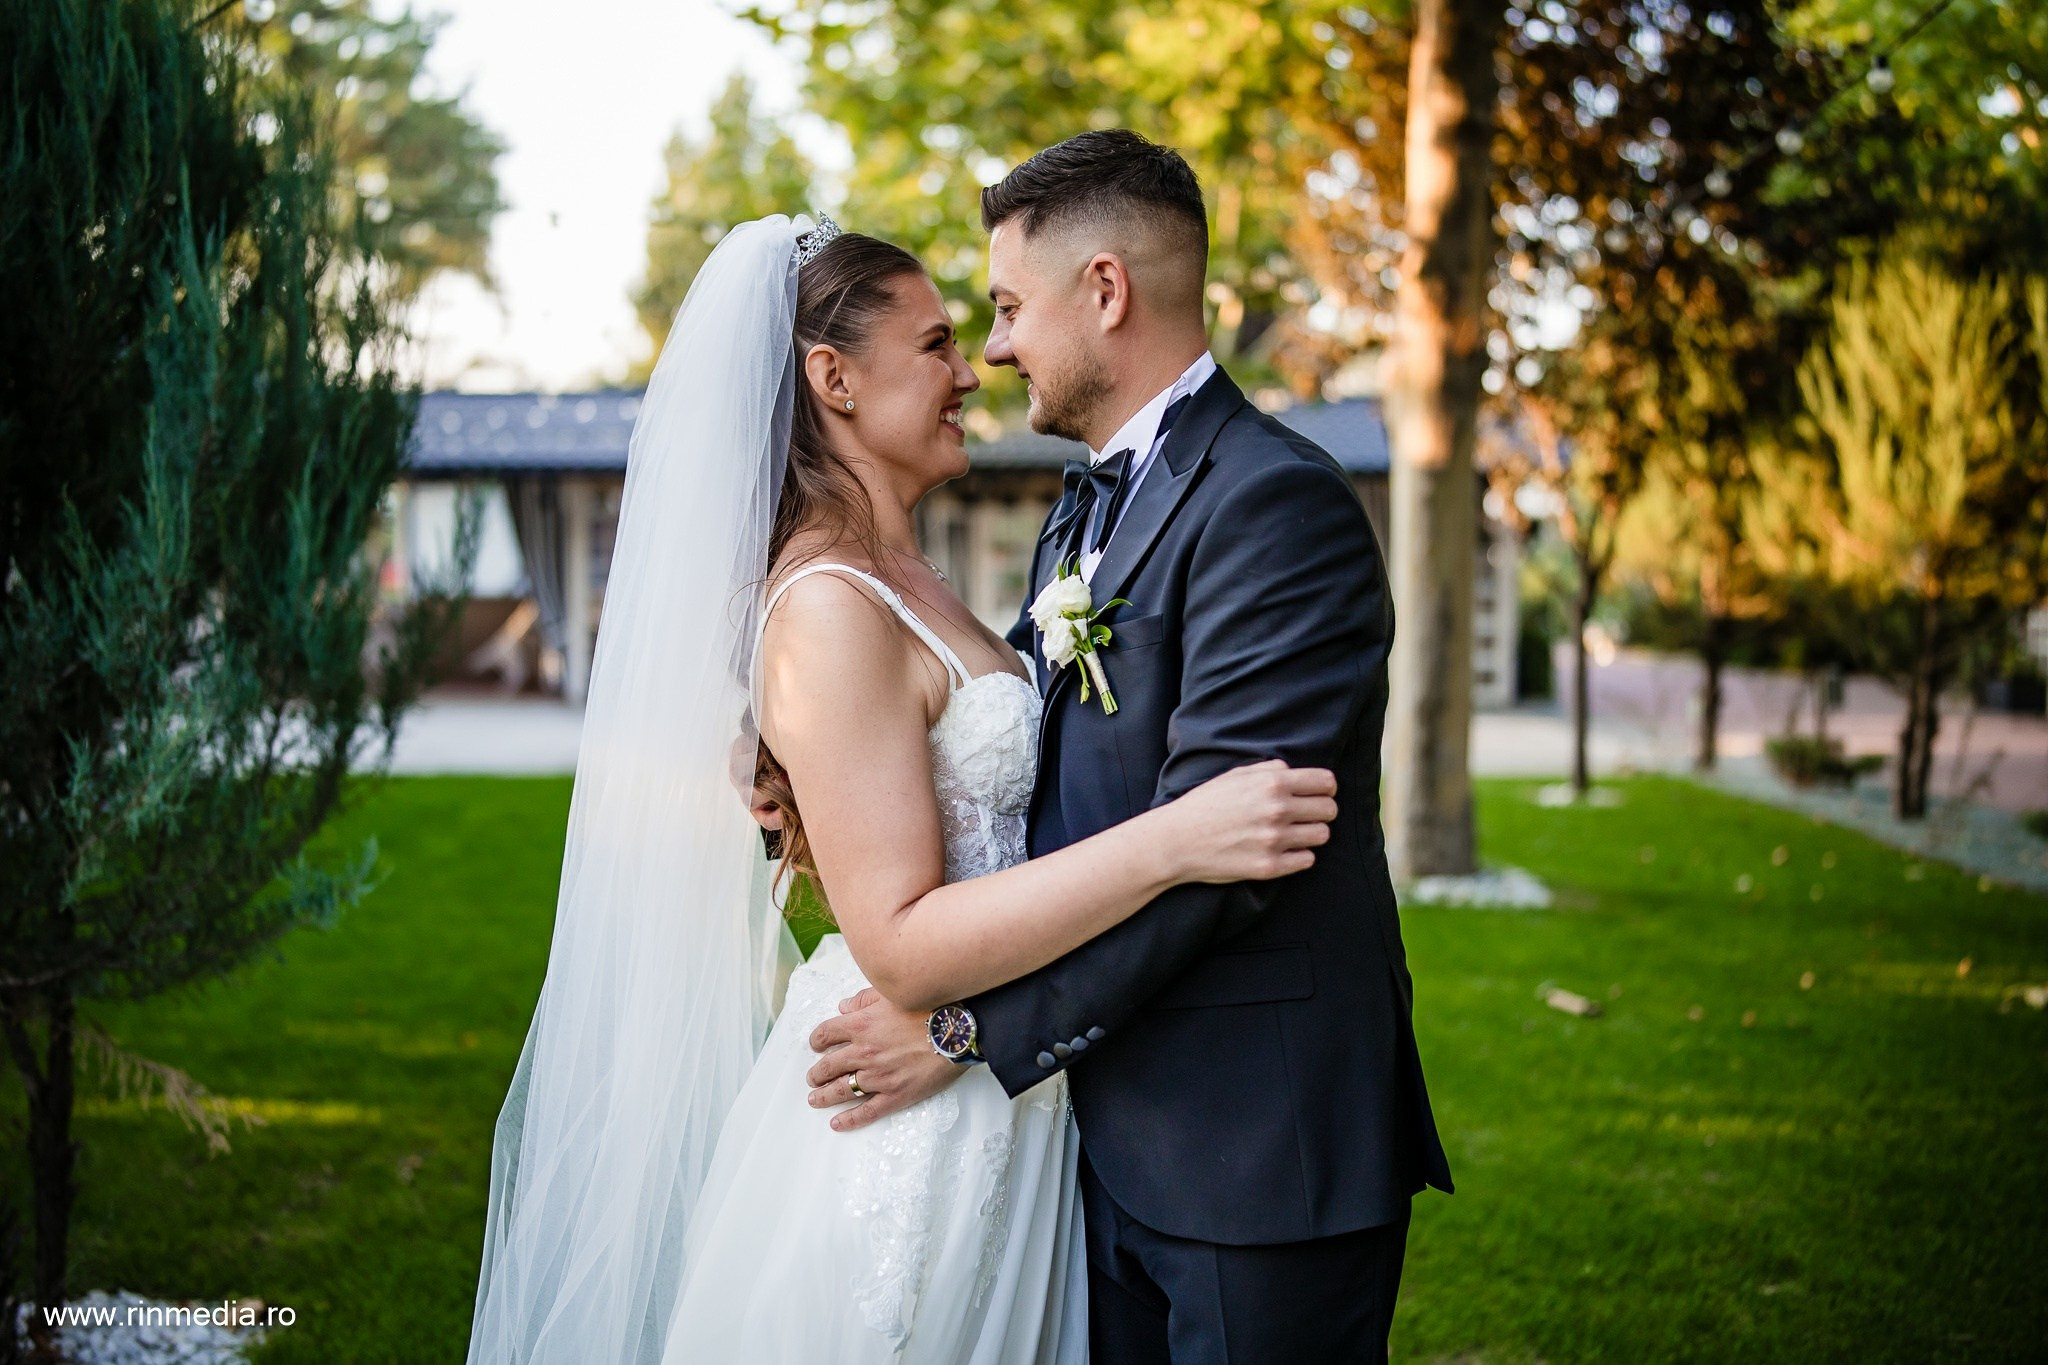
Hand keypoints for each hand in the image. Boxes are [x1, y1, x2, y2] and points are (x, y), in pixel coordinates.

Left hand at [806, 987, 960, 1131]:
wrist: (956, 1031)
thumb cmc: (928, 1009)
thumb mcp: (892, 994)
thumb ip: (864, 999)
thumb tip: (844, 1007)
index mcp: (861, 1025)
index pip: (825, 1034)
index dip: (816, 1041)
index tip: (815, 1046)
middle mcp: (864, 1052)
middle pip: (828, 1066)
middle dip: (816, 1073)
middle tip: (812, 1078)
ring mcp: (878, 1076)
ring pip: (842, 1090)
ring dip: (824, 1096)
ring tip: (815, 1099)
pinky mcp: (895, 1095)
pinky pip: (867, 1111)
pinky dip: (850, 1119)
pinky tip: (837, 1123)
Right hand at [1158, 758, 1337, 883]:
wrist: (1177, 841)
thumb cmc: (1204, 805)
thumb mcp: (1234, 776)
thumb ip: (1269, 770)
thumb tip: (1294, 772)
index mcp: (1272, 784)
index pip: (1326, 783)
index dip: (1326, 788)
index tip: (1319, 794)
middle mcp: (1277, 810)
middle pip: (1329, 810)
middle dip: (1321, 811)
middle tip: (1306, 815)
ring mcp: (1275, 841)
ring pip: (1322, 835)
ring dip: (1311, 834)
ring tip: (1294, 833)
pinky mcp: (1269, 867)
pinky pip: (1307, 860)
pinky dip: (1299, 855)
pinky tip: (1283, 850)